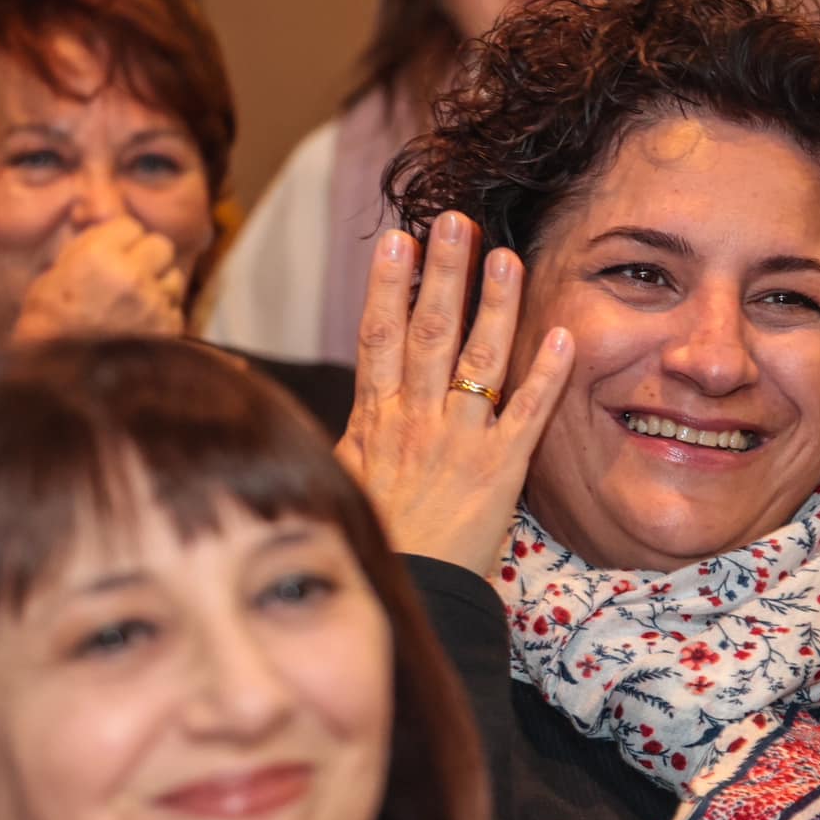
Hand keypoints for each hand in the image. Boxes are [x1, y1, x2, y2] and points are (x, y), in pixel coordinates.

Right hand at [12, 217, 185, 342]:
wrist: (57, 370)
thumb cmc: (49, 318)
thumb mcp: (58, 269)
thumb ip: (91, 244)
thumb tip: (113, 224)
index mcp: (98, 255)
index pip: (131, 226)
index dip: (120, 239)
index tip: (111, 253)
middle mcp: (131, 275)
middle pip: (161, 246)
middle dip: (147, 257)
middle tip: (129, 274)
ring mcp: (153, 304)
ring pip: (174, 277)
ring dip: (158, 285)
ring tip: (133, 303)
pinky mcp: (167, 329)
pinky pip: (175, 308)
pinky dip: (162, 314)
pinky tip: (138, 325)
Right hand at [334, 211, 573, 574]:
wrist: (403, 598)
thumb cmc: (372, 540)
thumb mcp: (332, 477)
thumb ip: (327, 427)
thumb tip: (255, 388)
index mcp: (375, 419)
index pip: (380, 336)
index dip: (389, 284)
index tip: (396, 238)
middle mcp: (417, 420)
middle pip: (427, 332)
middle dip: (442, 273)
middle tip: (455, 221)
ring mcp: (461, 441)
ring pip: (478, 360)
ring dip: (495, 304)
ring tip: (506, 255)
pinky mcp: (502, 471)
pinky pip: (527, 415)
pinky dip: (547, 375)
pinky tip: (564, 336)